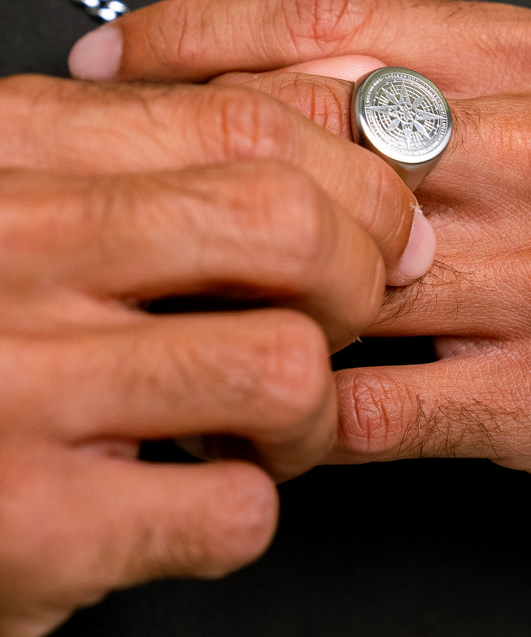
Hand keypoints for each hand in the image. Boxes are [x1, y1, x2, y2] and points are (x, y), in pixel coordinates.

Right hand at [0, 73, 431, 636]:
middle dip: (364, 269)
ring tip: (273, 417)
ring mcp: (15, 383)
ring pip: (284, 363)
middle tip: (350, 307)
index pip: (245, 116)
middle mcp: (11, 243)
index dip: (356, 162)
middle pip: (288, 222)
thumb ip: (147, 147)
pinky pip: (234, 507)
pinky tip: (202, 490)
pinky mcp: (30, 524)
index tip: (385, 204)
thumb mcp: (25, 193)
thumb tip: (337, 111)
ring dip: (314, 405)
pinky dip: (252, 503)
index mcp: (14, 146)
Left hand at [69, 0, 530, 520]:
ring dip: (235, 278)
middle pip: (318, 128)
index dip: (200, 33)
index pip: (337, 21)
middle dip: (187, 144)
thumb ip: (435, 6)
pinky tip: (254, 389)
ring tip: (160, 278)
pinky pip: (384, 406)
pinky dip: (299, 404)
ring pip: (341, 267)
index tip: (118, 56)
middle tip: (103, 159)